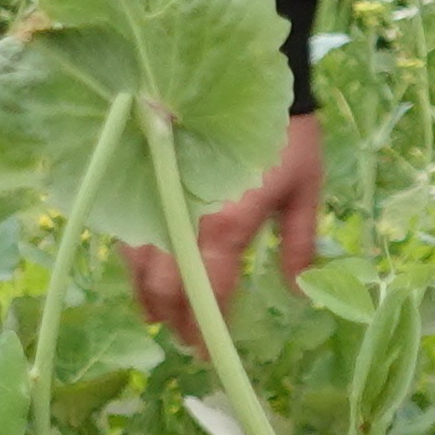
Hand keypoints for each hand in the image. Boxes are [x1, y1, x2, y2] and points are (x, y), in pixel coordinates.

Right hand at [128, 114, 321, 345]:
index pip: (210, 292)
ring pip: (138, 264)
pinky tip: (142, 279)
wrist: (250, 81)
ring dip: (147, 297)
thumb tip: (299, 293)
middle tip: (187, 341)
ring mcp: (156, 201)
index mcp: (225, 225)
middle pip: (166, 286)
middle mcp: (182, 218)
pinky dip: (134, 265)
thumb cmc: (285, 137)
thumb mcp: (306, 192)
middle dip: (175, 320)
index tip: (211, 353)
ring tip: (158, 318)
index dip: (208, 328)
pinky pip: (127, 237)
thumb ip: (301, 246)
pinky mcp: (142, 187)